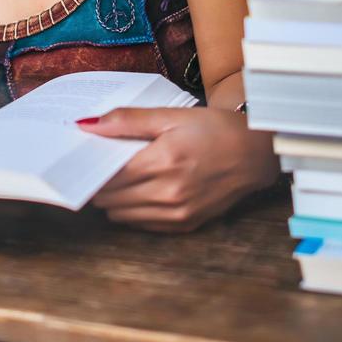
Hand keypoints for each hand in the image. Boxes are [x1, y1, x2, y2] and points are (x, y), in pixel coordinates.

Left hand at [77, 107, 278, 232]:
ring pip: (121, 215)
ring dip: (116, 198)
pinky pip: (142, 225)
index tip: (84, 157)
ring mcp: (177, 214)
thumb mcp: (172, 116)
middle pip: (110, 198)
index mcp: (162, 163)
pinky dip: (134, 210)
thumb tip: (88, 125)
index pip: (107, 176)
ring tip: (125, 176)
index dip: (91, 166)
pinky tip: (143, 190)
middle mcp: (168, 194)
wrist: (256, 154)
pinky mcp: (185, 225)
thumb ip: (128, 120)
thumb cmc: (216, 130)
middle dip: (102, 182)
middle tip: (104, 164)